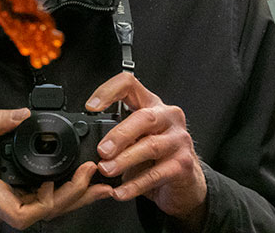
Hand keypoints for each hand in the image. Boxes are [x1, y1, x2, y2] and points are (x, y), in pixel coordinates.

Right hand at [0, 108, 111, 229]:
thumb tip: (22, 113)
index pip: (23, 215)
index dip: (46, 202)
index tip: (56, 181)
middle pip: (43, 213)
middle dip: (74, 198)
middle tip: (96, 178)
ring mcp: (2, 204)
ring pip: (43, 209)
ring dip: (71, 197)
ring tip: (96, 183)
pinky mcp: (4, 198)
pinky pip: (35, 200)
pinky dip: (56, 192)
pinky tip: (71, 182)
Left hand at [86, 73, 206, 229]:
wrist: (185, 182)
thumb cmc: (156, 155)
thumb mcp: (136, 137)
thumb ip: (118, 133)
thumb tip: (89, 141)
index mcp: (151, 103)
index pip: (129, 84)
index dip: (108, 91)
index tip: (91, 107)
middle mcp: (168, 116)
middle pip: (143, 117)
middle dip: (119, 134)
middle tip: (102, 150)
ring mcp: (179, 140)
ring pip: (150, 146)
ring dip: (124, 160)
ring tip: (106, 170)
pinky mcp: (183, 165)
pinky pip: (156, 174)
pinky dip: (135, 185)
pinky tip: (120, 191)